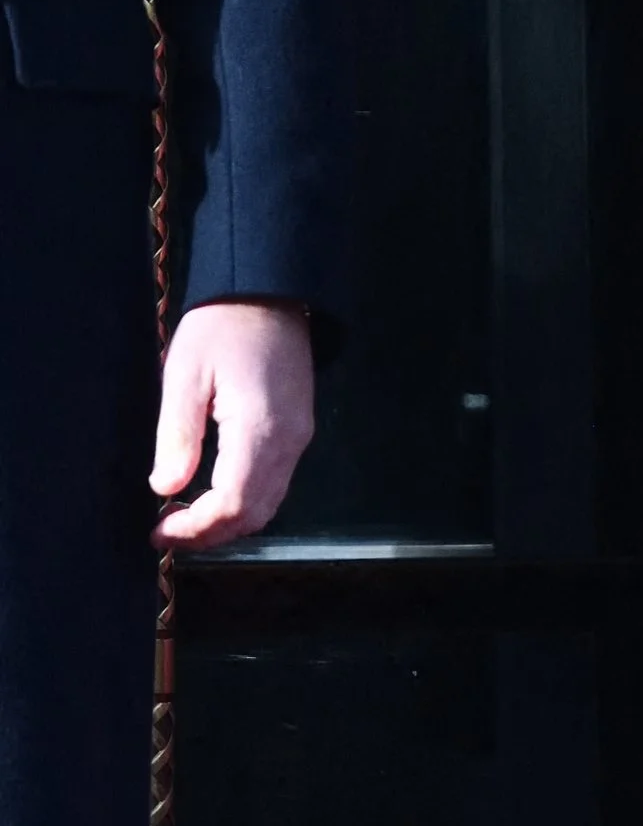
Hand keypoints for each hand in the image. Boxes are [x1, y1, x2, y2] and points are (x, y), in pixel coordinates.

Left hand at [152, 301, 316, 546]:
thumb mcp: (185, 373)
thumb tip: (166, 488)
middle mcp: (288, 442)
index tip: (159, 532)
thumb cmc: (223, 325)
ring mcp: (300, 438)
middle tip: (167, 534)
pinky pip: (276, 484)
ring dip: (228, 522)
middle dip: (211, 534)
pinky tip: (213, 495)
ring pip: (269, 504)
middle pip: (256, 514)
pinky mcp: (300, 431)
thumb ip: (177, 435)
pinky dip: (244, 502)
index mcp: (259, 429)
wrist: (273, 291)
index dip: (196, 528)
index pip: (233, 503)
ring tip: (185, 520)